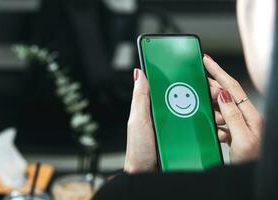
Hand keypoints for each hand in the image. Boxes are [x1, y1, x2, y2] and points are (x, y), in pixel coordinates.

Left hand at [124, 56, 262, 172]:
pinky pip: (201, 132)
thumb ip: (140, 97)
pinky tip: (218, 129)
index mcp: (158, 108)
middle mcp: (170, 116)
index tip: (205, 80)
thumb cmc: (138, 149)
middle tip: (218, 97)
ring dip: (213, 113)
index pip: (176, 89)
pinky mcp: (187, 141)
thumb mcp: (138, 120)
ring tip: (220, 114)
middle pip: (192, 101)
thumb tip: (140, 73)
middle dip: (207, 97)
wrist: (147, 175)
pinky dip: (212, 130)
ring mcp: (180, 129)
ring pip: (199, 116)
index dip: (191, 82)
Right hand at [204, 54, 262, 162]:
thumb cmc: (252, 161)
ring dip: (211, 112)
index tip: (206, 60)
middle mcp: (246, 117)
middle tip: (198, 88)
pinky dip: (214, 125)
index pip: (231, 87)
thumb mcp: (242, 139)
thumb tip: (222, 95)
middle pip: (225, 95)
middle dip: (210, 91)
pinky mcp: (233, 132)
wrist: (252, 175)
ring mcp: (239, 124)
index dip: (218, 72)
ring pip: (221, 109)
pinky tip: (215, 131)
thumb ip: (232, 116)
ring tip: (210, 119)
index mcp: (250, 115)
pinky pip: (220, 122)